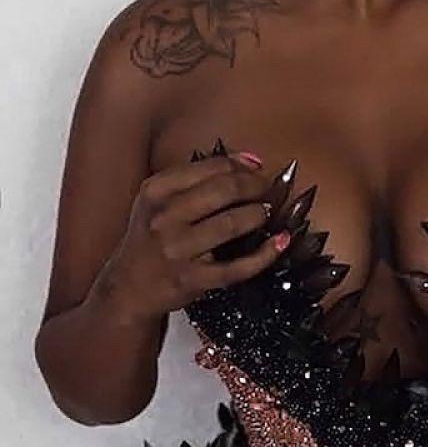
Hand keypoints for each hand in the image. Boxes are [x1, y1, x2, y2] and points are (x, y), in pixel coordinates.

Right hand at [92, 153, 289, 322]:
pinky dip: (264, 254)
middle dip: (255, 186)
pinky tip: (279, 243)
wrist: (129, 287)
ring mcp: (177, 250)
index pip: (212, 167)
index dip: (243, 167)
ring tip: (266, 213)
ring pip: (230, 224)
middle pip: (224, 190)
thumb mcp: (163, 198)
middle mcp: (164, 217)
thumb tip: (252, 159)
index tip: (258, 171)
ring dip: (258, 215)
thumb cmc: (153, 235)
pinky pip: (236, 267)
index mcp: (157, 190)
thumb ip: (203, 175)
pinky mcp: (191, 280)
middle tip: (268, 190)